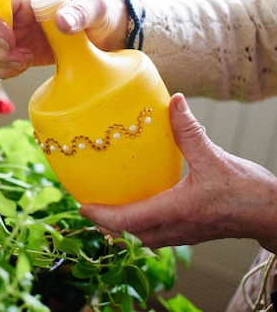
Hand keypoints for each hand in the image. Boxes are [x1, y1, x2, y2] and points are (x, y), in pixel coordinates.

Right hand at [0, 0, 128, 78]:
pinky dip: (0, 70)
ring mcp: (11, 33)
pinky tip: (21, 69)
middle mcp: (13, 13)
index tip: (11, 39)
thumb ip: (80, 12)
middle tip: (22, 58)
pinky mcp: (13, 52)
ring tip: (25, 63)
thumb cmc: (99, 15)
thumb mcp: (96, 8)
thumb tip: (61, 22)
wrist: (103, 39)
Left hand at [79, 93, 276, 253]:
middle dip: (104, 223)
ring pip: (138, 238)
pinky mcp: (185, 233)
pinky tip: (132, 208)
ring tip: (102, 208)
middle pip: (126, 234)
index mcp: (175, 211)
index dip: (101, 215)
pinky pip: (151, 235)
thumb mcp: (215, 157)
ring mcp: (179, 234)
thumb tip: (174, 102)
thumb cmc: (248, 191)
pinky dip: (135, 226)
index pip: (128, 221)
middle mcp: (173, 227)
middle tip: (86, 203)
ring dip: (118, 227)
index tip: (82, 205)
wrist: (272, 214)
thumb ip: (190, 131)